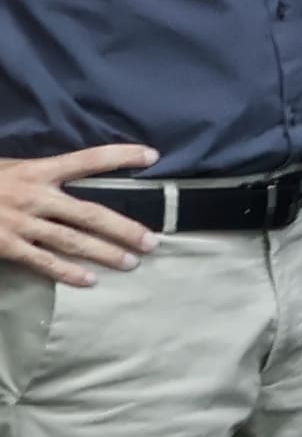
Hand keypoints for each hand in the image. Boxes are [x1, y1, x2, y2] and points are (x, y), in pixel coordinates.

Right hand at [0, 147, 156, 286]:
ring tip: (131, 262)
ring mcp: (22, 223)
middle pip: (90, 212)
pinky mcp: (8, 246)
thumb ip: (42, 174)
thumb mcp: (11, 167)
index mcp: (37, 170)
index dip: (120, 156)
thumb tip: (76, 176)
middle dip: (123, 228)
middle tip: (152, 240)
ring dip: (105, 253)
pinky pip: (44, 263)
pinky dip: (68, 273)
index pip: (87, 159)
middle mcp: (35, 196)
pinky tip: (90, 281)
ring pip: (73, 240)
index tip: (151, 155)